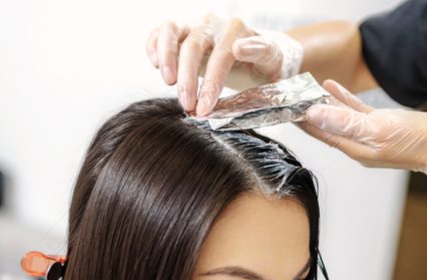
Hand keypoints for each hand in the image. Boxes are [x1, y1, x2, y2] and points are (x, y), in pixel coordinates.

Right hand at [146, 14, 302, 115]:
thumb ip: (261, 50)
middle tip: (187, 106)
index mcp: (237, 29)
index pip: (220, 56)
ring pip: (170, 31)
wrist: (259, 55)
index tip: (204, 109)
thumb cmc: (267, 62)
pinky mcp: (181, 31)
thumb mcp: (273, 59)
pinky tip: (155, 66)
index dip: (210, 84)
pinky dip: (153, 46)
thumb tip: (239, 47)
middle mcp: (213, 23)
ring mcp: (195, 24)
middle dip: (188, 79)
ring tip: (168, 82)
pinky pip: (160, 32)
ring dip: (165, 58)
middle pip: (192, 46)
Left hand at [300, 80, 426, 202]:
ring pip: (340, 117)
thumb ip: (345, 122)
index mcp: (355, 149)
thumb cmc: (417, 142)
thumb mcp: (377, 130)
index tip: (284, 108)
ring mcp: (371, 135)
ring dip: (323, 104)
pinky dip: (343, 100)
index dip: (301, 121)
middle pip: (326, 126)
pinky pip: (356, 112)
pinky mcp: (383, 126)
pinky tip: (332, 86)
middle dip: (307, 113)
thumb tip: (314, 114)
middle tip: (289, 97)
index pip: (320, 133)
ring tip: (305, 89)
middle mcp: (359, 144)